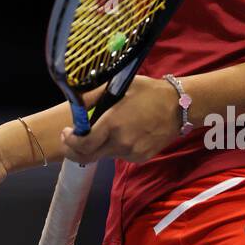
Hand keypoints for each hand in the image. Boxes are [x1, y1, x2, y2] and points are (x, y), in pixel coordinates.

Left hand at [59, 76, 183, 163]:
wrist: (179, 106)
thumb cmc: (148, 92)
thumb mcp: (119, 86)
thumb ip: (93, 96)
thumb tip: (75, 102)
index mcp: (113, 123)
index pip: (83, 144)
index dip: (70, 142)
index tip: (66, 133)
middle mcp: (122, 142)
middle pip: (89, 156)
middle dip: (75, 150)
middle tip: (71, 139)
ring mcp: (132, 152)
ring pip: (105, 155)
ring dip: (97, 146)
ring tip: (102, 130)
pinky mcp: (141, 157)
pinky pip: (120, 155)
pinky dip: (114, 147)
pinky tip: (123, 133)